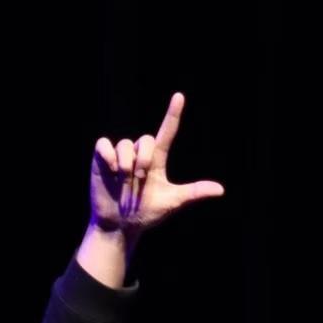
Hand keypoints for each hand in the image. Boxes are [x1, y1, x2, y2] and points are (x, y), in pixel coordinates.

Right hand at [89, 92, 223, 242]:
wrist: (120, 225)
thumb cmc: (146, 214)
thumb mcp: (172, 202)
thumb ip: (194, 193)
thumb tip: (221, 190)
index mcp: (157, 161)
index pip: (167, 132)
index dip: (173, 115)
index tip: (179, 97)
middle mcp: (139, 155)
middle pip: (145, 139)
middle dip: (143, 159)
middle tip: (140, 179)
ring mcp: (120, 156)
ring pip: (125, 143)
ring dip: (125, 164)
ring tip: (123, 181)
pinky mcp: (102, 159)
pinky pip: (104, 144)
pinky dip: (108, 155)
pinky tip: (109, 170)